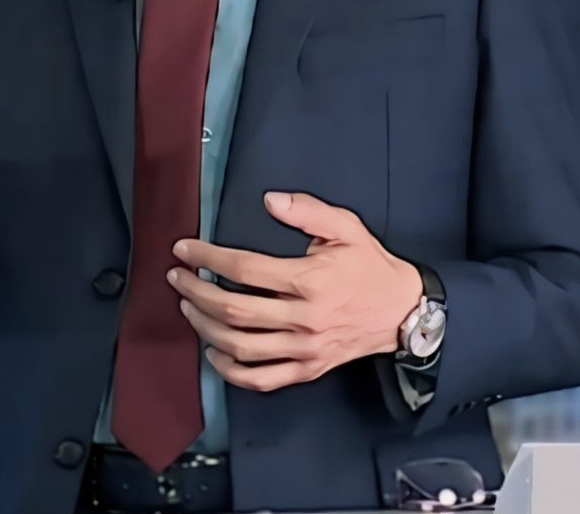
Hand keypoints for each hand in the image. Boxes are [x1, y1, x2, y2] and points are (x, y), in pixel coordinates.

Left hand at [169, 191, 423, 392]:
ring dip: (206, 328)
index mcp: (310, 280)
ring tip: (188, 308)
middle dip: (197, 292)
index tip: (185, 250)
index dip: (208, 257)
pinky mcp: (307, 369)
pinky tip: (213, 353)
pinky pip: (261, 379)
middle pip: (235, 310)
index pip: (245, 269)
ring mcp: (304, 349)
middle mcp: (304, 318)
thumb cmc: (370, 267)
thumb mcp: (346, 228)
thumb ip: (307, 211)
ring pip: (241, 347)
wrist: (402, 312)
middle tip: (177, 278)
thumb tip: (270, 200)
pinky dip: (230, 371)